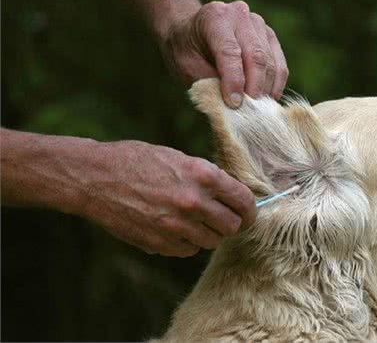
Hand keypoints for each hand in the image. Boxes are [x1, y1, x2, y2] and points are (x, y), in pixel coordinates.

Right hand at [82, 140, 255, 256]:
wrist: (95, 178)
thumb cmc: (136, 161)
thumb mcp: (179, 158)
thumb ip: (207, 178)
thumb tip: (231, 195)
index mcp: (203, 176)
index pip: (245, 201)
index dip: (250, 209)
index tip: (247, 212)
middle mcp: (194, 203)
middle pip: (233, 226)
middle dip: (231, 223)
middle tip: (223, 219)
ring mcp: (177, 226)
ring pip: (211, 242)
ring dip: (209, 234)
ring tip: (195, 221)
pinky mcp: (160, 243)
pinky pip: (188, 251)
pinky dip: (187, 243)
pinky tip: (176, 229)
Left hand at [160, 0, 288, 107]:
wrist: (192, 32)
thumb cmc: (187, 51)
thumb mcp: (187, 66)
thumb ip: (209, 82)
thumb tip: (235, 105)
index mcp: (215, 17)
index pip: (229, 51)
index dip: (234, 81)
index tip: (234, 104)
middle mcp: (240, 15)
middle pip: (255, 56)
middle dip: (254, 88)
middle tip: (251, 112)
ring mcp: (259, 24)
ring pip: (271, 62)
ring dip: (266, 89)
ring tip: (258, 109)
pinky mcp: (270, 37)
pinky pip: (280, 64)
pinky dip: (276, 85)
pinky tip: (268, 99)